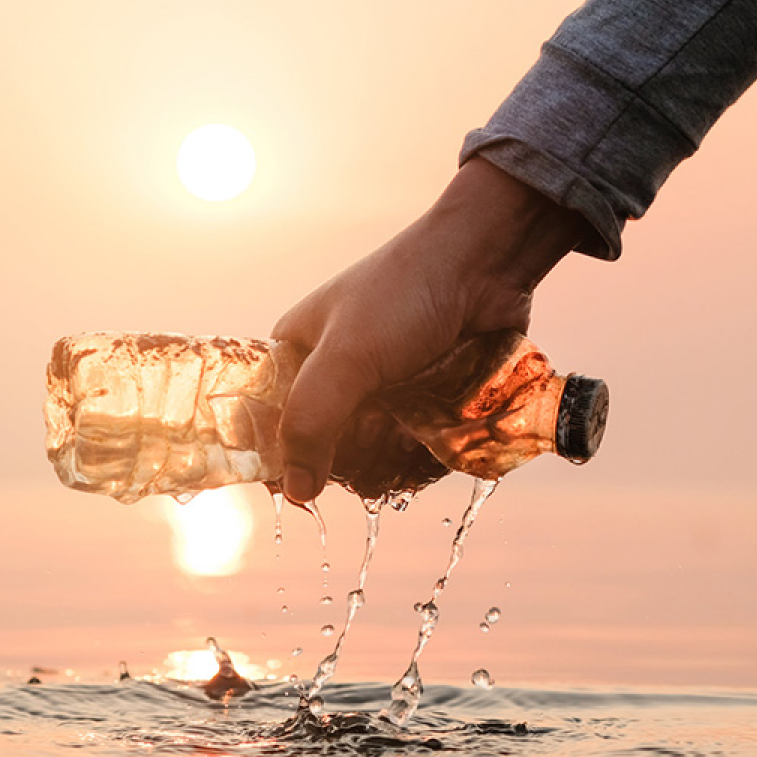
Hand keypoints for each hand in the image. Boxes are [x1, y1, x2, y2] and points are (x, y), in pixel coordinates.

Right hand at [271, 156, 590, 502]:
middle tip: (375, 438)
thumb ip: (311, 423)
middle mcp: (338, 374)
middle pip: (328, 449)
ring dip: (392, 459)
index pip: (272, 423)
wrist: (485, 264)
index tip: (302, 484)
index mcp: (299, 354)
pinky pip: (414, 449)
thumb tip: (296, 492)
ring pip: (375, 454)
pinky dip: (423, 455)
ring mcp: (384, 390)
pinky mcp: (424, 401)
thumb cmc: (403, 295)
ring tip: (410, 434)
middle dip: (351, 459)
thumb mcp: (344, 357)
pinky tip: (433, 440)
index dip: (284, 456)